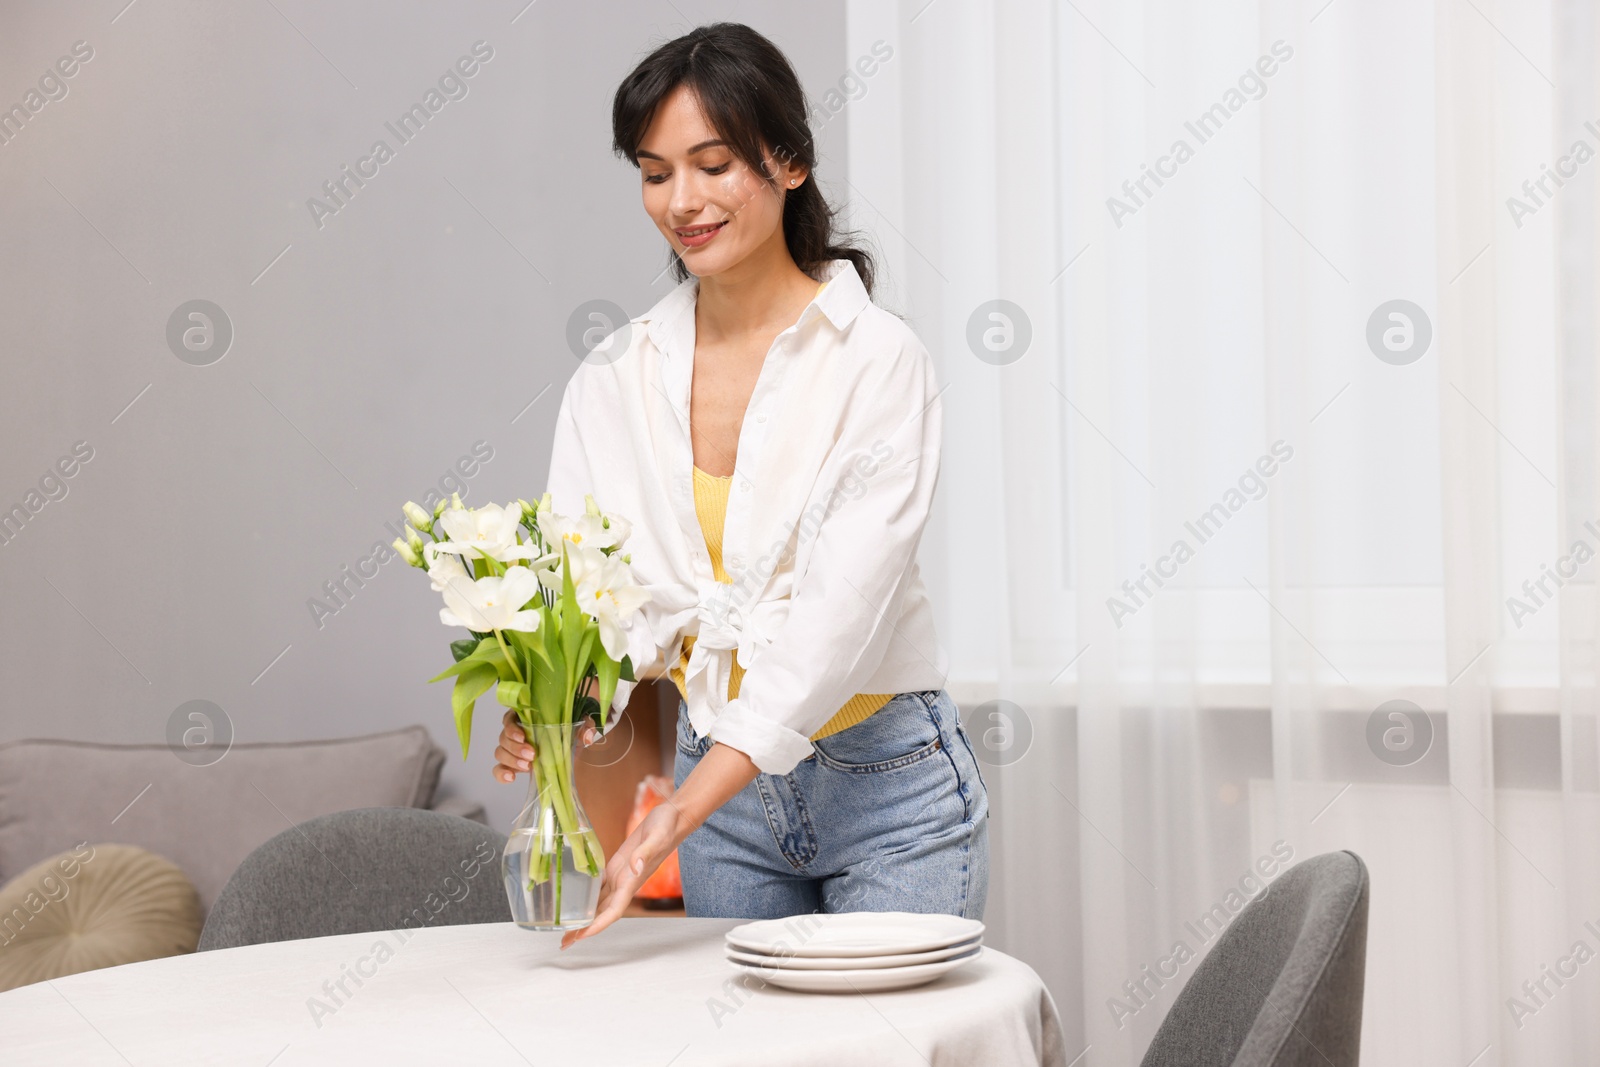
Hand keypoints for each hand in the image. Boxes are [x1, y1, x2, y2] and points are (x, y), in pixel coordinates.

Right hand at [491, 709, 597, 783]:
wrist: (571, 744)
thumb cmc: (570, 728)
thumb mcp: (580, 722)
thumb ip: (585, 725)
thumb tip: (586, 737)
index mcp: (526, 717)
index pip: (509, 719)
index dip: (512, 728)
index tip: (523, 737)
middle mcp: (515, 732)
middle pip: (503, 738)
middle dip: (515, 748)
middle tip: (532, 755)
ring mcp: (512, 749)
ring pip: (500, 753)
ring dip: (512, 760)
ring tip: (528, 767)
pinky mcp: (513, 765)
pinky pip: (499, 769)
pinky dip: (502, 774)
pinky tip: (511, 778)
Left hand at [560, 801, 682, 948]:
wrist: (672, 818)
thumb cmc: (667, 827)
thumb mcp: (657, 837)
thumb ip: (645, 852)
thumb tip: (635, 867)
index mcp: (632, 881)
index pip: (613, 911)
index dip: (597, 926)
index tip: (581, 937)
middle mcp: (625, 883)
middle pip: (603, 913)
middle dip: (585, 928)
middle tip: (564, 942)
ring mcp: (620, 876)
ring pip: (600, 902)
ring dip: (585, 916)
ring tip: (565, 927)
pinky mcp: (616, 866)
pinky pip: (600, 886)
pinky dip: (588, 896)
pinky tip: (576, 900)